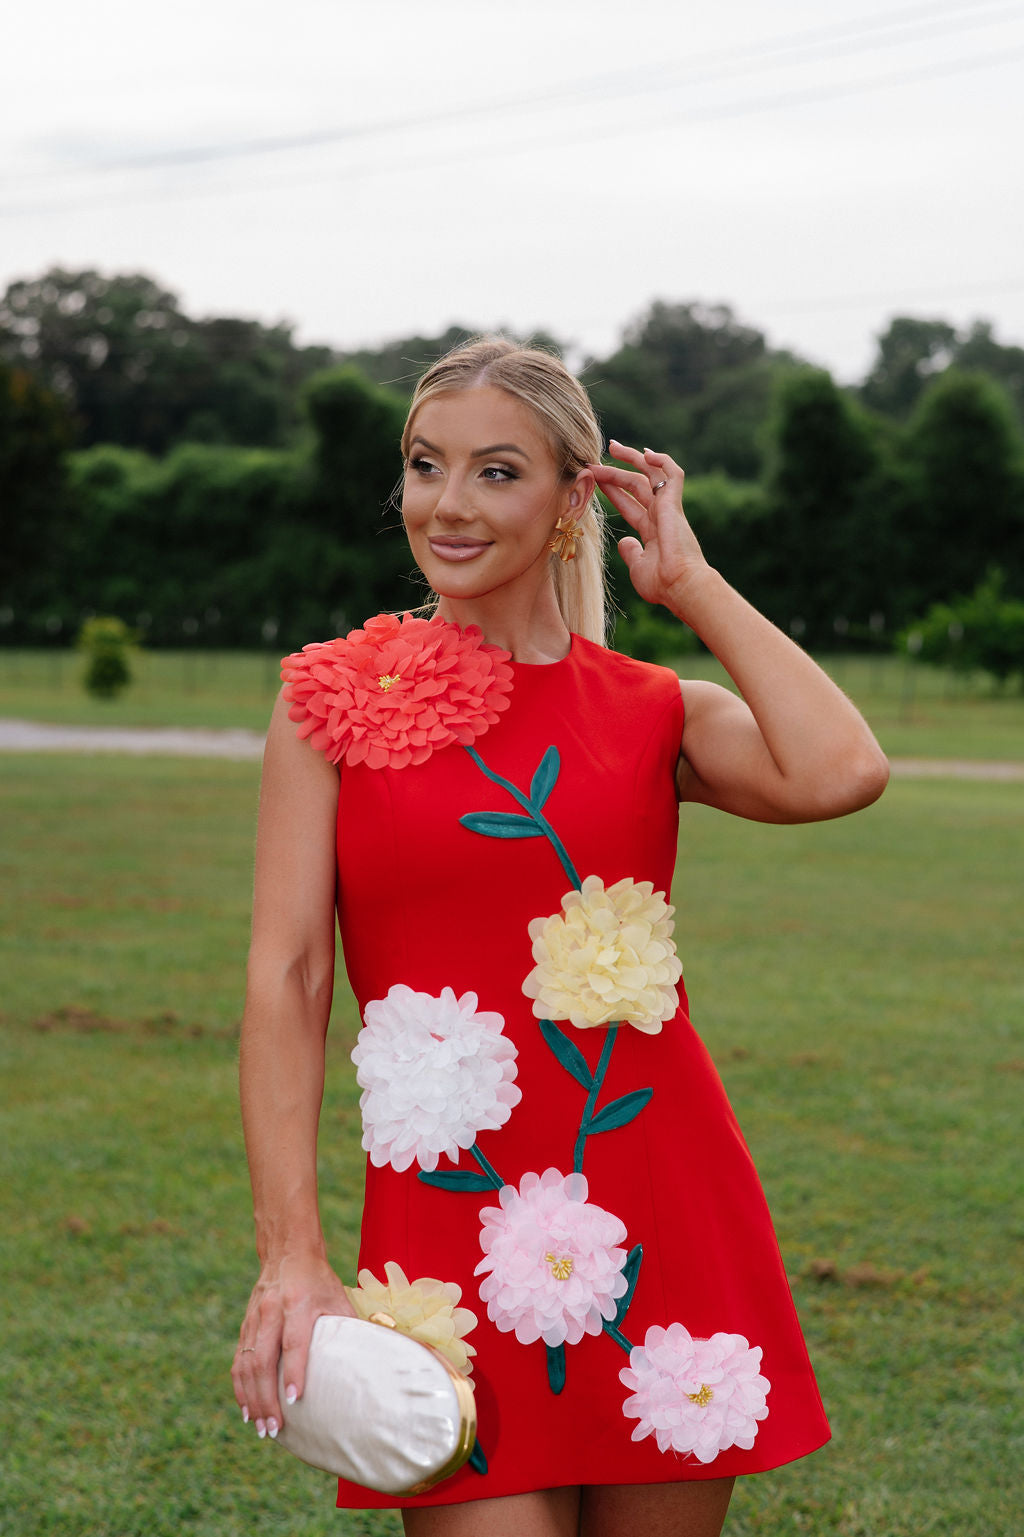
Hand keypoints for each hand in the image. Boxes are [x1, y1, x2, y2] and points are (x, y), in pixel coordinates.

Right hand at [231, 1251, 353, 1439]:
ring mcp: (254, 1318)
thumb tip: (373, 1357)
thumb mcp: (338, 1295)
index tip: (295, 1400)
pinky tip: (245, 1408)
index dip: (294, 1371)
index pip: (293, 1342)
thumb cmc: (319, 1278)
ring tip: (259, 1426)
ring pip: (247, 1363)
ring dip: (251, 1398)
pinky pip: (239, 1360)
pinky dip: (240, 1387)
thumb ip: (349, 1325)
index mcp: (298, 1303)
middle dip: (266, 1398)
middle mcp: (272, 1312)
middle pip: (264, 1360)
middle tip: (273, 1429)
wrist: (287, 1251)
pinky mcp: (245, 1324)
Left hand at [590, 441, 708, 610]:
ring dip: (631, 459)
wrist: (681, 585)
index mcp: (652, 530)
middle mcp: (660, 516)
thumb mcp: (638, 566)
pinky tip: (646, 452)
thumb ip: (631, 552)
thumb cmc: (662, 583)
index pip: (629, 503)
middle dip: (616, 471)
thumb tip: (624, 541)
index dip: (612, 490)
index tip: (595, 479)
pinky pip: (673, 475)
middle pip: (636, 485)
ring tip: (613, 446)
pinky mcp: (674, 504)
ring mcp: (668, 508)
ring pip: (650, 474)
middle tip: (596, 458)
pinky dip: (663, 461)